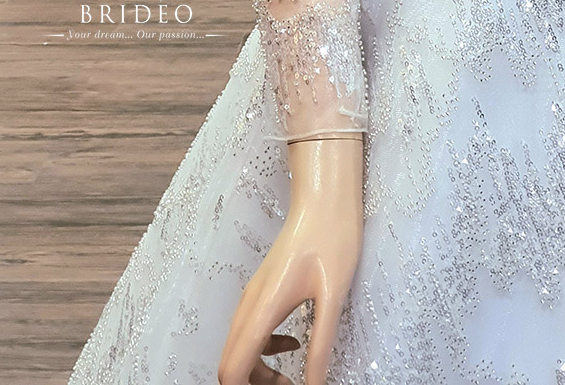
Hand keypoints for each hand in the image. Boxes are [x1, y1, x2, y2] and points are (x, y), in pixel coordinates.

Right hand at [219, 135, 363, 384]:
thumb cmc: (332, 237)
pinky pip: (250, 331)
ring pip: (240, 349)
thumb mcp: (333, 296)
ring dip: (260, 371)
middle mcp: (249, 304)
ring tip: (293, 377)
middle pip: (231, 364)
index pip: (233, 370)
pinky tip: (294, 344)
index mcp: (262, 309)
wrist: (326, 198)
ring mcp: (253, 295)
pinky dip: (264, 349)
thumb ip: (321, 345)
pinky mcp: (263, 289)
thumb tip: (314, 384)